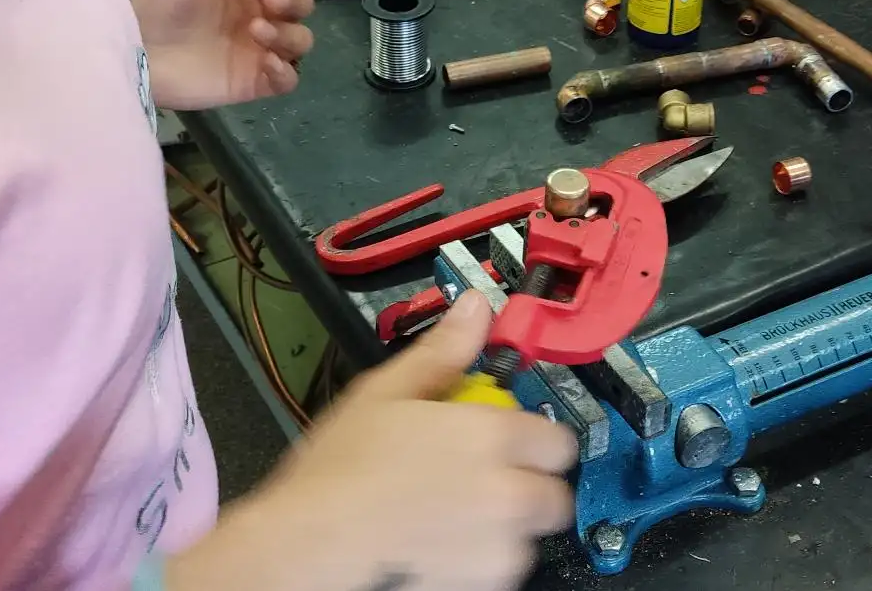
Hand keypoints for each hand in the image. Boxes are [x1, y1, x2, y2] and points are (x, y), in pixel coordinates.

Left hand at [131, 0, 315, 109]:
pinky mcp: (253, 82)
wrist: (136, 54)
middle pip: (300, 4)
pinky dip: (285, 71)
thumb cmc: (154, 6)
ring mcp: (258, 50)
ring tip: (256, 30)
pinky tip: (267, 62)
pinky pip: (288, 78)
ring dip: (288, 33)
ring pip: (299, 40)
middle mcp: (257, 15)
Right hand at [168, 296, 576, 590]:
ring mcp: (500, 547)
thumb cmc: (341, 470)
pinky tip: (438, 546)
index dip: (533, 441)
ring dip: (502, 528)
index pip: (558, 441)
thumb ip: (443, 351)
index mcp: (493, 436)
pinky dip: (478, 560)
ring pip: (527, 535)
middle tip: (478, 485)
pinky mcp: (484, 585)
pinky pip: (500, 569)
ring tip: (448, 518)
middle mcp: (509, 493)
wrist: (313, 542)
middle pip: (553, 494)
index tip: (507, 444)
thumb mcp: (385, 392)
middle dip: (526, 489)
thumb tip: (474, 309)